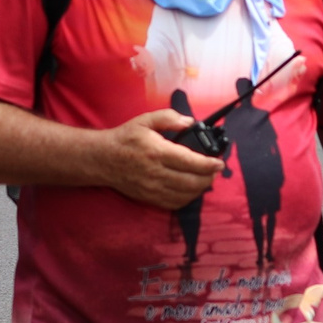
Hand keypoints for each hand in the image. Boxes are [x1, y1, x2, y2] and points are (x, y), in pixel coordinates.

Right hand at [98, 109, 223, 210]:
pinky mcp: (149, 197)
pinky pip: (174, 204)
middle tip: (215, 171)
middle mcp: (156, 172)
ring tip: (205, 179)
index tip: (220, 163)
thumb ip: (169, 118)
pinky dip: (187, 199)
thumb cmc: (125, 139)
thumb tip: (189, 122)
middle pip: (192, 182)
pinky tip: (191, 190)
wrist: (103, 159)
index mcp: (158, 152)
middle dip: (209, 178)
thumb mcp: (145, 120)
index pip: (191, 162)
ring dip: (200, 189)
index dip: (209, 165)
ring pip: (185, 195)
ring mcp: (152, 188)